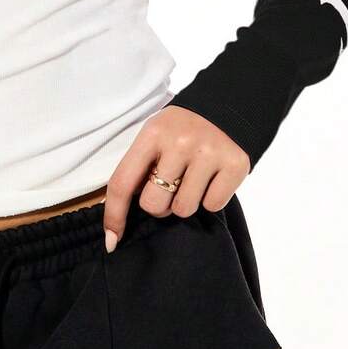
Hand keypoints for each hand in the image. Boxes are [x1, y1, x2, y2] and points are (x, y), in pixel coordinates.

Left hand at [102, 105, 250, 249]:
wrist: (227, 108)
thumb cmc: (180, 130)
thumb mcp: (154, 136)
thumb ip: (138, 168)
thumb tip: (117, 218)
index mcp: (152, 134)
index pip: (123, 182)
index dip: (114, 215)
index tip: (112, 241)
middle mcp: (179, 142)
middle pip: (153, 205)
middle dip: (159, 205)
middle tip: (170, 186)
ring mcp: (208, 153)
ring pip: (183, 210)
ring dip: (185, 202)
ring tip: (192, 179)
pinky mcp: (235, 165)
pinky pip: (213, 206)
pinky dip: (211, 198)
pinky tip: (212, 178)